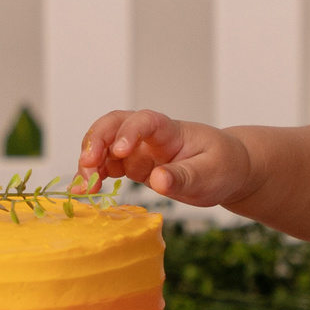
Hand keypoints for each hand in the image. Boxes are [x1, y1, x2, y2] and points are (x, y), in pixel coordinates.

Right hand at [77, 110, 249, 207]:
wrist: (226, 170)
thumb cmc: (222, 165)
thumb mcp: (211, 173)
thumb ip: (184, 176)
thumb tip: (158, 180)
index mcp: (169, 130)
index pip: (145, 120)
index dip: (129, 132)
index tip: (120, 152)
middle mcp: (148, 137)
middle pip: (114, 125)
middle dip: (96, 141)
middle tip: (88, 165)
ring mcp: (138, 151)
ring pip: (104, 145)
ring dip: (89, 162)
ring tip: (83, 186)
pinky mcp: (133, 166)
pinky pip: (107, 166)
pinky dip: (93, 176)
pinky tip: (84, 190)